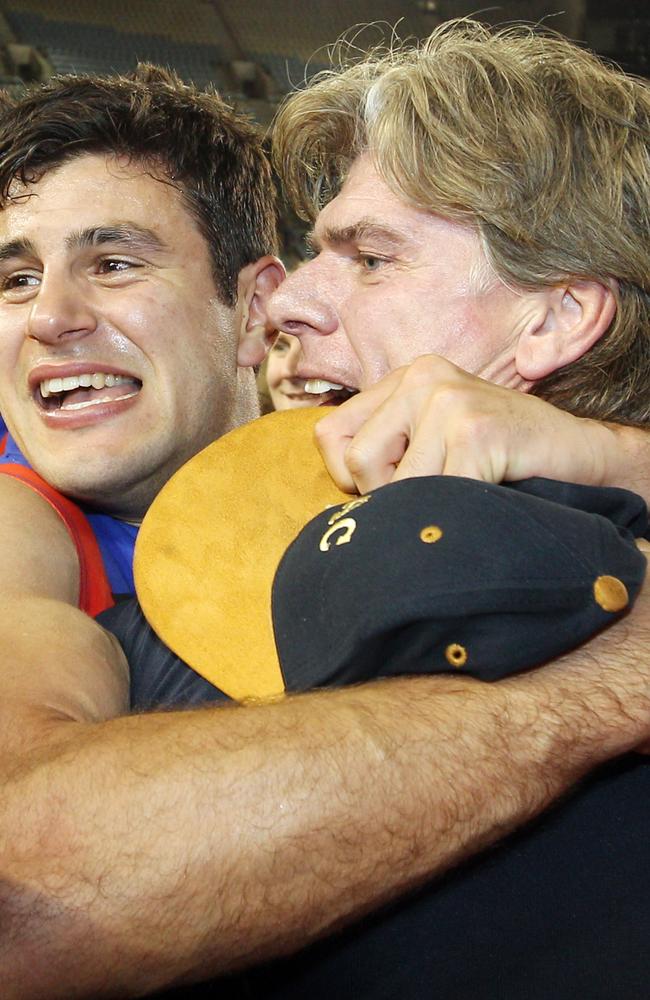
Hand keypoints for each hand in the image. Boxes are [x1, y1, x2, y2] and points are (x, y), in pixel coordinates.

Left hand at [315, 355, 617, 493]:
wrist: (580, 455)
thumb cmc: (502, 459)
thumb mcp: (435, 443)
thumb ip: (388, 450)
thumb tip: (334, 502)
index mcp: (405, 378)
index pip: (330, 435)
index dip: (354, 477)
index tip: (395, 485)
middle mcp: (421, 376)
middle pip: (356, 460)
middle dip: (389, 497)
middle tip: (437, 492)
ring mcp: (449, 399)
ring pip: (395, 484)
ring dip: (427, 507)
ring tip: (465, 492)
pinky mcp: (475, 429)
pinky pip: (437, 495)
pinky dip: (456, 513)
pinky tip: (484, 497)